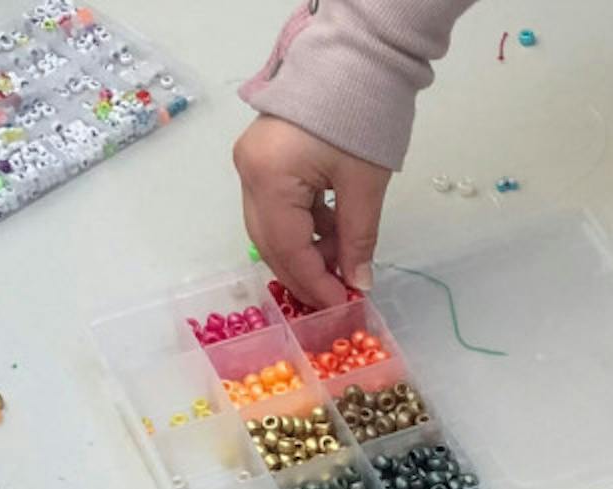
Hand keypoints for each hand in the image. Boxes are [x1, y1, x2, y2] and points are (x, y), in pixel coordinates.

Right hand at [235, 115, 390, 308]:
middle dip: (304, 272)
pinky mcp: (263, 157)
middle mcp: (249, 172)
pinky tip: (333, 235)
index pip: (287, 248)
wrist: (356, 60)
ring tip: (342, 265)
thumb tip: (358, 283)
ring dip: (304, 250)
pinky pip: (277, 205)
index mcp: (268, 178)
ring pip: (271, 226)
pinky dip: (303, 226)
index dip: (314, 283)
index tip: (341, 304)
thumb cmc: (361, 118)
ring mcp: (251, 163)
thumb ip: (358, 239)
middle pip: (270, 241)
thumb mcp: (364, 187)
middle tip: (338, 294)